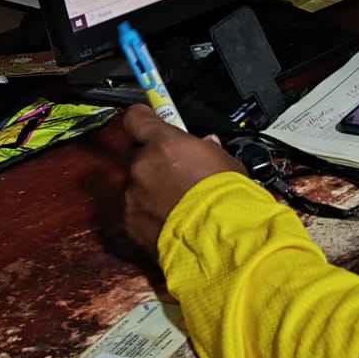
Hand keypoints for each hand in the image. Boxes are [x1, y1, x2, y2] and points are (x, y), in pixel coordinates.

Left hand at [122, 104, 245, 257]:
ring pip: (137, 186)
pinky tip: (172, 222)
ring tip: (179, 205)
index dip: (142, 119)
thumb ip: (207, 150)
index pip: (136, 119)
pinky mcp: (130, 223)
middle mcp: (142, 165)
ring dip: (152, 191)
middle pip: (138, 156)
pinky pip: (137, 212)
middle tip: (177, 174)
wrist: (220, 238)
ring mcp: (133, 195)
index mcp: (163, 143)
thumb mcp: (226, 162)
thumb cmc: (227, 197)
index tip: (149, 121)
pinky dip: (150, 215)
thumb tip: (206, 146)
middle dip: (154, 163)